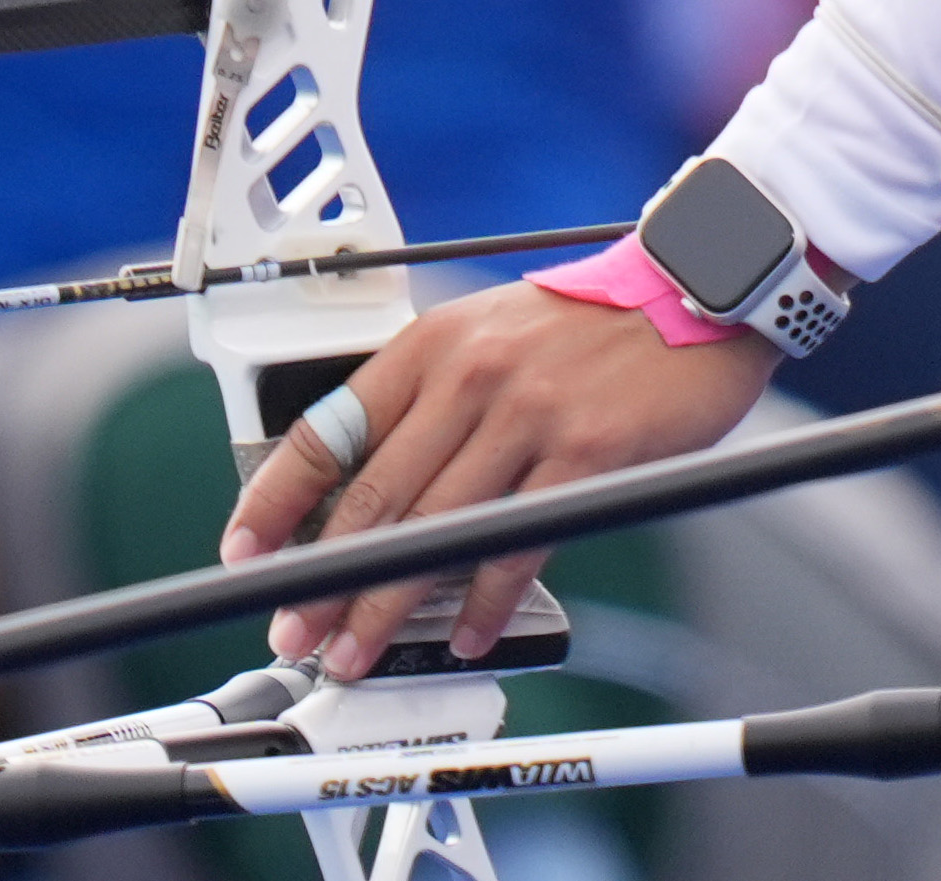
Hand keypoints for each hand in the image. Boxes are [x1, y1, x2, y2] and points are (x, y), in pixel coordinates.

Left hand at [216, 278, 777, 679]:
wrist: (694, 289)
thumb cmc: (592, 323)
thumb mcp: (491, 333)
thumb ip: (434, 400)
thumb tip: (376, 497)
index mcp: (434, 344)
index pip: (330, 427)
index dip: (278, 497)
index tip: (246, 548)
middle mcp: (472, 375)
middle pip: (374, 498)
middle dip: (322, 579)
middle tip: (295, 630)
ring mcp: (529, 415)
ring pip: (435, 532)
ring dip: (387, 606)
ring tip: (356, 650)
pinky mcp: (586, 453)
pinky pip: (518, 546)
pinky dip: (487, 602)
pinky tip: (468, 634)